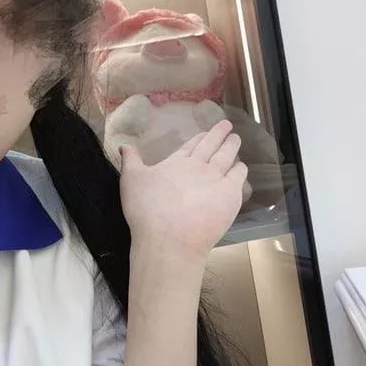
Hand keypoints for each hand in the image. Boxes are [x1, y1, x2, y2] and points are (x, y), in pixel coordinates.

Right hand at [119, 120, 247, 260]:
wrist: (169, 239)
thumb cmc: (147, 210)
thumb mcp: (131, 181)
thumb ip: (130, 161)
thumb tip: (124, 145)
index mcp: (177, 162)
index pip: (191, 145)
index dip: (199, 138)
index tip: (204, 133)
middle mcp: (199, 166)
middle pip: (213, 145)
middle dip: (220, 134)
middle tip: (228, 126)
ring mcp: (217, 179)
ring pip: (228, 157)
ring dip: (232, 147)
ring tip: (236, 141)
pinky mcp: (231, 195)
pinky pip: (239, 176)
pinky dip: (240, 169)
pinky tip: (241, 168)